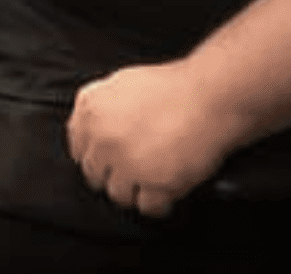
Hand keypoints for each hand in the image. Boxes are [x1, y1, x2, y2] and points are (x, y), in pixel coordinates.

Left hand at [65, 60, 232, 217]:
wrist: (211, 95)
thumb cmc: (174, 86)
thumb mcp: (123, 83)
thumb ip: (100, 106)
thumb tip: (89, 130)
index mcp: (92, 109)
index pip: (79, 148)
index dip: (96, 156)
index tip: (108, 160)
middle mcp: (104, 137)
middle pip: (96, 175)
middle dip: (115, 174)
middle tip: (136, 169)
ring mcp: (128, 162)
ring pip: (119, 195)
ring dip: (136, 190)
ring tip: (155, 177)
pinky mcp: (154, 182)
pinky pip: (148, 207)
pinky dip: (159, 202)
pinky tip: (169, 189)